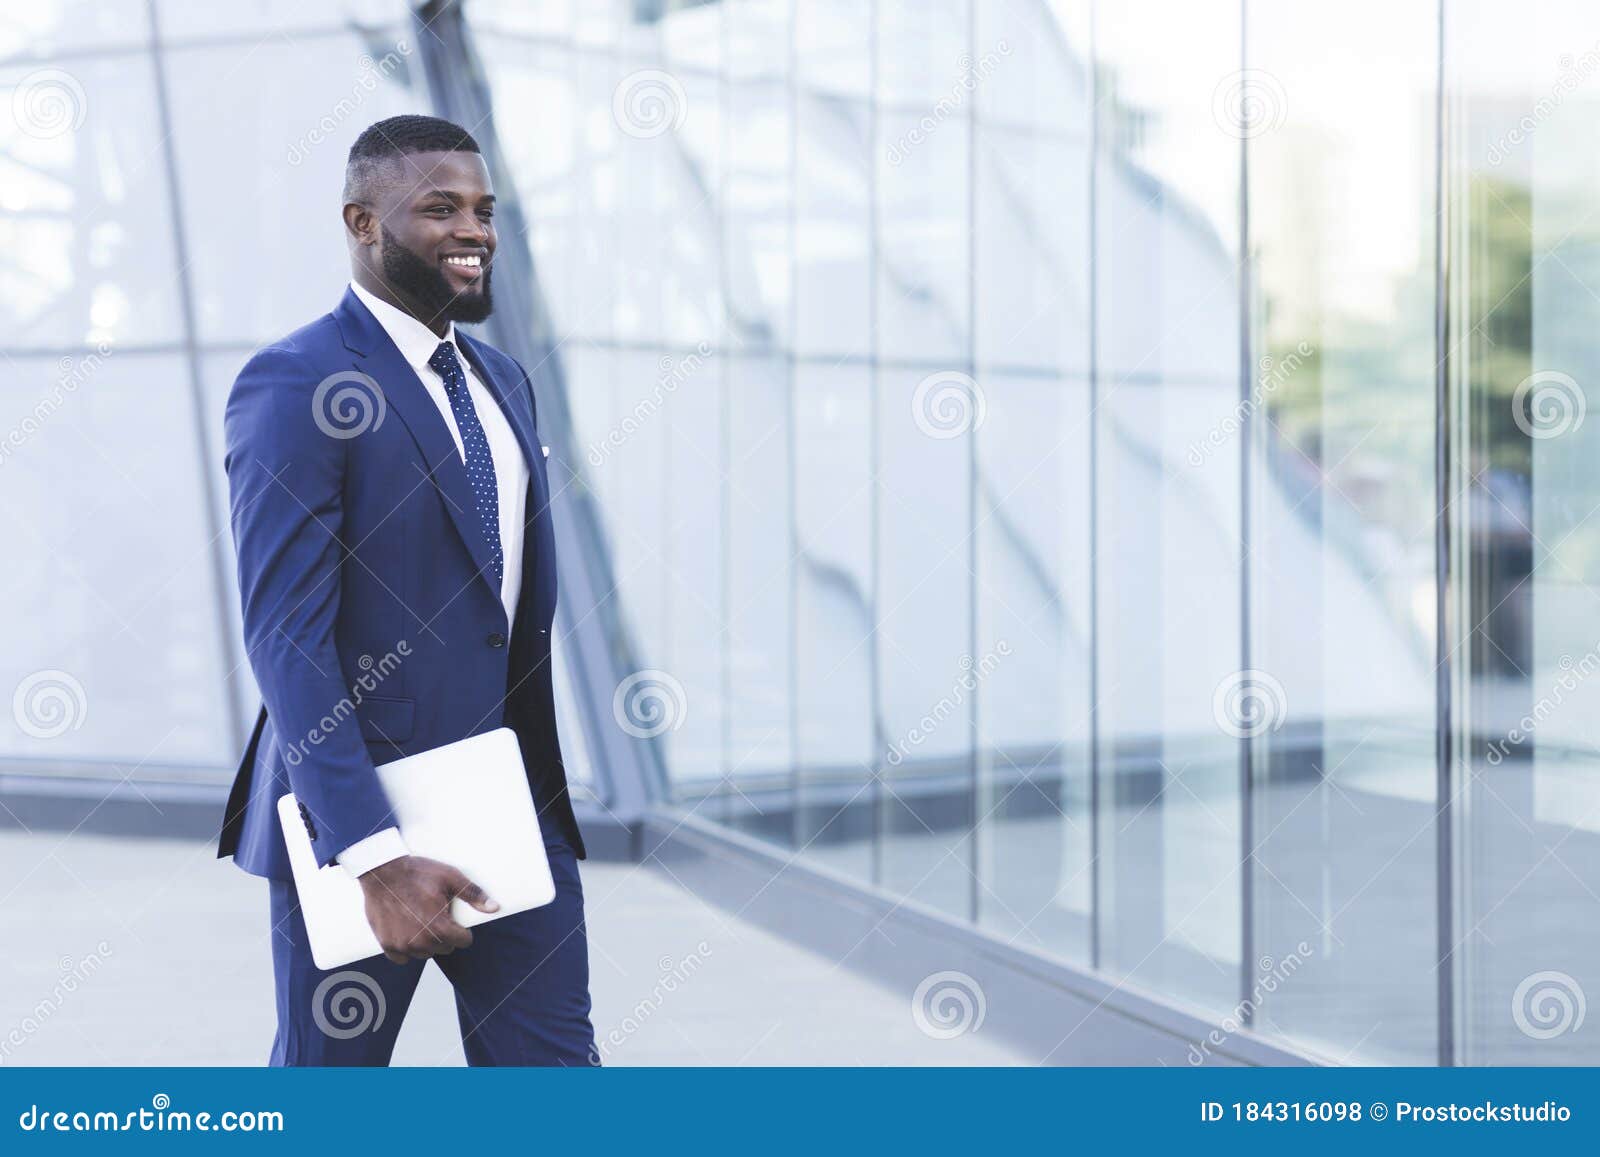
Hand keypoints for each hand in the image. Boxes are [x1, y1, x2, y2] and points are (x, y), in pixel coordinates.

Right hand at [357, 855, 498, 963]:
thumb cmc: (416, 873)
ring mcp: (402, 945)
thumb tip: (493, 907)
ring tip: (420, 919)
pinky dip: (406, 947)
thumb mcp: (450, 878)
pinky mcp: (387, 945)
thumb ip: (473, 895)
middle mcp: (421, 941)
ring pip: (425, 953)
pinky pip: (403, 958)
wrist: (382, 872)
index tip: (454, 919)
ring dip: (426, 941)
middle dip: (444, 934)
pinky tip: (406, 930)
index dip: (462, 930)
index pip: (463, 941)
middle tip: (435, 914)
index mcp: (439, 927)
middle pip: (445, 947)